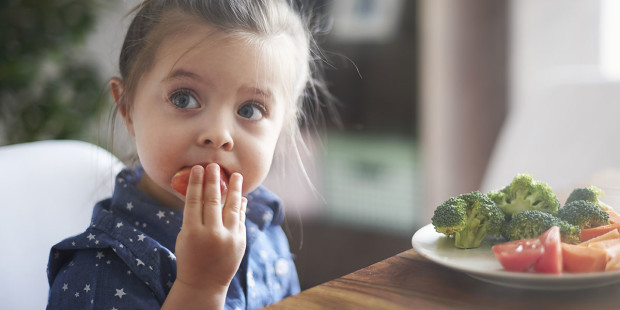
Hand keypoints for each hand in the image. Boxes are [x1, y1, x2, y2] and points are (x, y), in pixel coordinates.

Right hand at [173, 163, 246, 293]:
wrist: (204, 283)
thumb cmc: (190, 256)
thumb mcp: (185, 237)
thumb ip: (194, 217)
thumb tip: (205, 193)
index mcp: (192, 232)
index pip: (194, 201)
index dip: (196, 183)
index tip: (198, 169)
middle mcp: (211, 234)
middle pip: (213, 201)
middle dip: (214, 181)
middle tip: (214, 166)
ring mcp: (228, 238)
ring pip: (232, 207)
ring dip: (235, 189)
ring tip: (236, 175)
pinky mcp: (240, 241)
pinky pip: (240, 219)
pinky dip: (241, 207)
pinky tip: (241, 197)